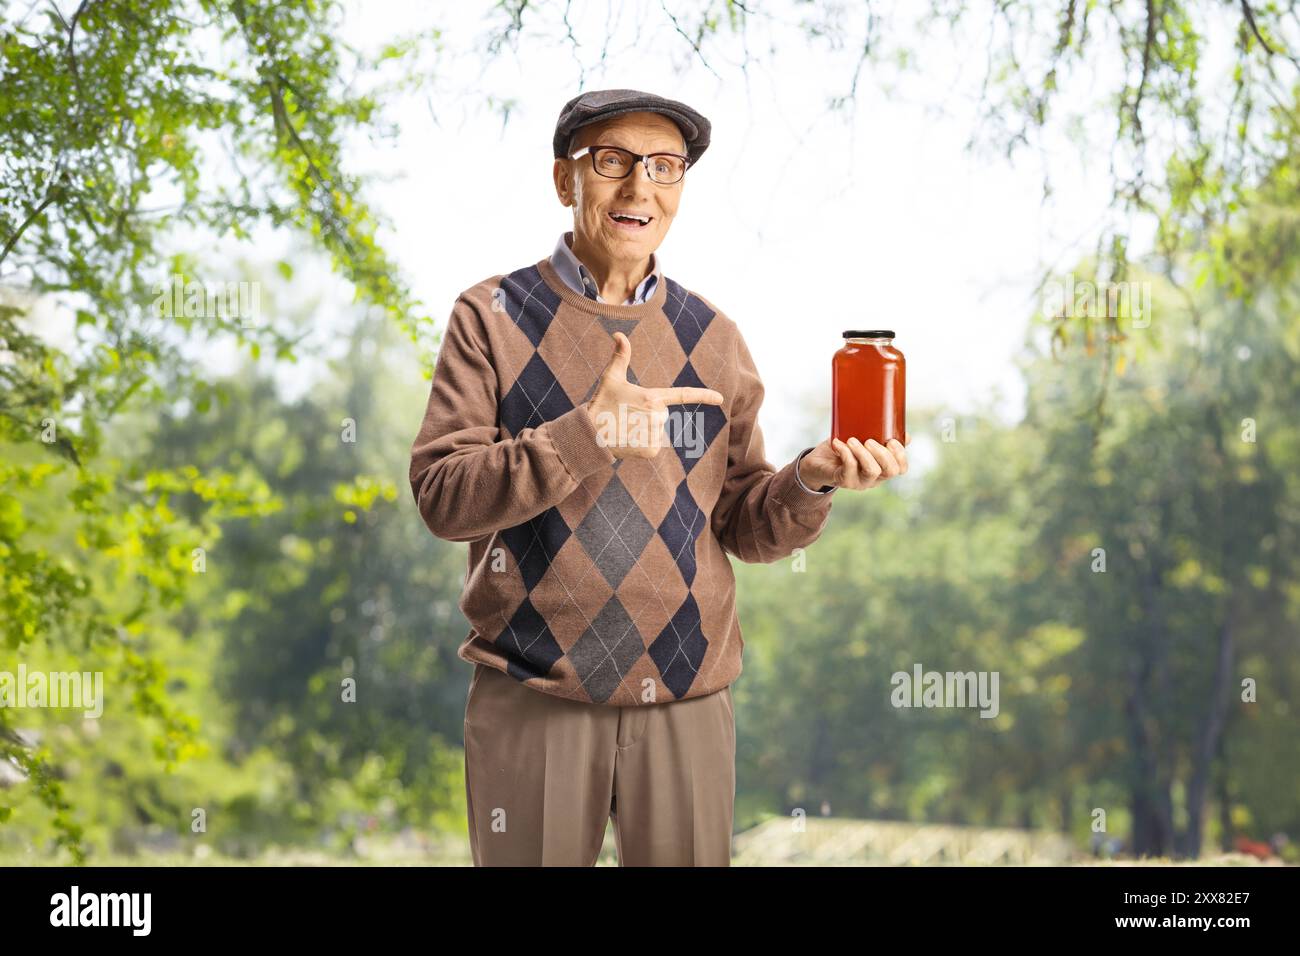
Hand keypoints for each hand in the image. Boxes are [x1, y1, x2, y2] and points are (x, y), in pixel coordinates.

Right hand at [585, 331, 724, 458]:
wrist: (590, 433)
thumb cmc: (602, 403)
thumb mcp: (611, 379)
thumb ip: (620, 356)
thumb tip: (618, 334)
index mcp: (652, 397)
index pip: (683, 395)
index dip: (703, 396)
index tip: (720, 398)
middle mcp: (657, 416)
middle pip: (661, 416)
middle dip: (647, 416)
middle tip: (628, 416)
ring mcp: (655, 434)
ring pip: (657, 431)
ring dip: (644, 430)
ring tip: (626, 428)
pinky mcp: (652, 449)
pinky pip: (654, 445)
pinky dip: (642, 445)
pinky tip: (629, 441)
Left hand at [798, 435, 908, 490]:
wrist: (817, 462)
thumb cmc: (844, 449)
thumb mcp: (864, 441)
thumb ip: (882, 438)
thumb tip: (906, 435)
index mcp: (882, 469)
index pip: (901, 469)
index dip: (901, 455)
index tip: (891, 440)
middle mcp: (873, 479)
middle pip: (890, 471)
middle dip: (883, 453)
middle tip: (869, 440)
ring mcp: (859, 482)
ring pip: (872, 471)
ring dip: (863, 453)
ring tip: (851, 440)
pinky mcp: (843, 480)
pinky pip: (849, 468)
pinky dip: (845, 452)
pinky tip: (837, 443)